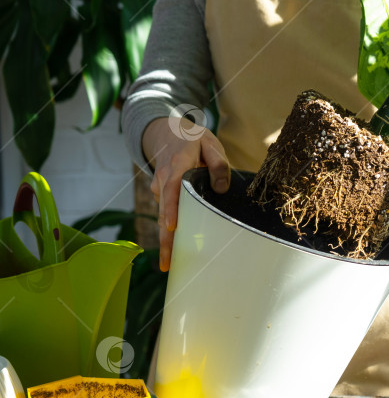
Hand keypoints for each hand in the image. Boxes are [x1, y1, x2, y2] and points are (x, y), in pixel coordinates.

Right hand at [143, 117, 230, 271]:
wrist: (164, 131)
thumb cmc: (191, 139)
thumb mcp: (210, 143)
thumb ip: (218, 163)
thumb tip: (221, 189)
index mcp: (177, 165)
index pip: (172, 190)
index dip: (172, 209)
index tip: (172, 228)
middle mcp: (163, 179)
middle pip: (163, 213)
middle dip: (165, 240)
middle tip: (167, 264)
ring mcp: (159, 188)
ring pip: (162, 217)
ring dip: (166, 240)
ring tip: (170, 265)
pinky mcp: (160, 195)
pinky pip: (165, 214)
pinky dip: (169, 231)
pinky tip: (175, 250)